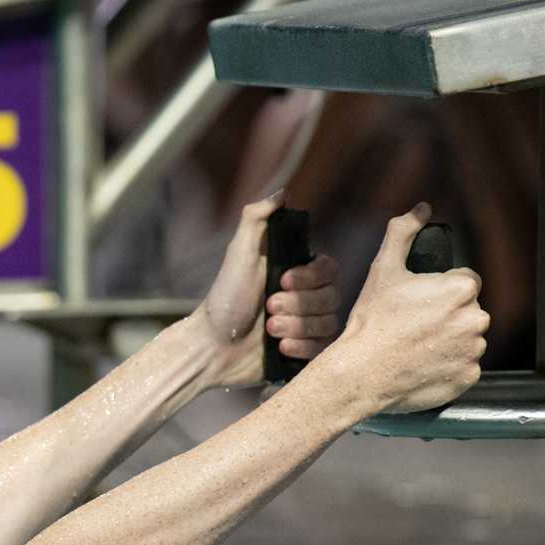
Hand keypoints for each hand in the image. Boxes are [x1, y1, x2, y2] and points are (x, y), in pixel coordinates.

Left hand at [194, 192, 342, 389]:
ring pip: (328, 323)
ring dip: (297, 326)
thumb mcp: (238, 254)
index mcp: (297, 272)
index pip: (330, 269)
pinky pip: (324, 348)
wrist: (211, 347)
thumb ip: (256, 218)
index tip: (281, 280)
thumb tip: (284, 192)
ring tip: (269, 330)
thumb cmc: (224, 299)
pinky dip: (303, 347)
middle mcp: (307, 297)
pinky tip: (280, 347)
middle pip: (333, 297)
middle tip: (268, 308)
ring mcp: (308, 325)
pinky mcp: (306, 351)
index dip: (310, 277)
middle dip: (299, 304)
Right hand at [314, 204, 487, 414]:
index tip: (417, 304)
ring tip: (415, 347)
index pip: (464, 282)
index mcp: (461, 288)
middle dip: (446, 316)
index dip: (439, 291)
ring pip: (466, 339)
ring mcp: (473, 351)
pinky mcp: (468, 377)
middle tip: (413, 326)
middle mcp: (476, 318)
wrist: (361, 373)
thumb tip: (421, 209)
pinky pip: (464, 367)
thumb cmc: (371, 322)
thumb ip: (403, 233)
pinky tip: (422, 365)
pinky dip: (448, 367)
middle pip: (467, 311)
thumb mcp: (383, 270)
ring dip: (448, 342)